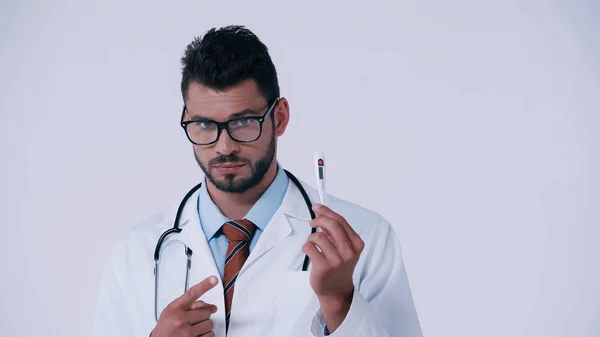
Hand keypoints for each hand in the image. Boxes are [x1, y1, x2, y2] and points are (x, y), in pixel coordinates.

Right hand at [150, 275, 218, 336]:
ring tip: (193, 330)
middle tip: (193, 321)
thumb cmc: (165, 329)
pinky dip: (206, 336)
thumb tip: (212, 307)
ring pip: (209, 324)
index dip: (205, 285)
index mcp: (174, 309)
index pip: (192, 293)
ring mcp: (186, 332)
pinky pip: (210, 335)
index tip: (214, 279)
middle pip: (206, 312)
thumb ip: (190, 306)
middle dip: (202, 316)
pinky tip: (196, 336)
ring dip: (205, 327)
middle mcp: (180, 320)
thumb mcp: (172, 313)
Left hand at [302, 203, 364, 331]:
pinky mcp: (324, 267)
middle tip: (312, 222)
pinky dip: (306, 247)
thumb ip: (336, 232)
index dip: (326, 211)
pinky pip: (310, 247)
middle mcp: (349, 251)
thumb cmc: (339, 266)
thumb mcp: (345, 248)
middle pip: (332, 225)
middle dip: (319, 219)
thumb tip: (320, 210)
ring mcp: (337, 260)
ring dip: (312, 237)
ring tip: (313, 244)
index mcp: (357, 244)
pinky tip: (309, 252)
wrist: (336, 291)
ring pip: (319, 236)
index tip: (316, 207)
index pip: (340, 221)